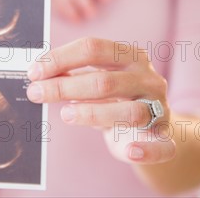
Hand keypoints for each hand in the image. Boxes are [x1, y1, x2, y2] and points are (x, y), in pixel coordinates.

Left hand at [26, 37, 175, 163]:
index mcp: (131, 56)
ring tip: (65, 115)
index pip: (92, 48)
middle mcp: (148, 78)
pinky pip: (161, 145)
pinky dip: (147, 150)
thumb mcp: (98, 80)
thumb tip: (37, 73)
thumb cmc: (116, 98)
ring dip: (92, 114)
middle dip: (64, 87)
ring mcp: (159, 108)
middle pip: (104, 81)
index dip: (60, 58)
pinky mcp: (165, 137)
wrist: (151, 127)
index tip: (34, 71)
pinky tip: (129, 151)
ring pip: (129, 111)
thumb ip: (74, 75)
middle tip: (35, 93)